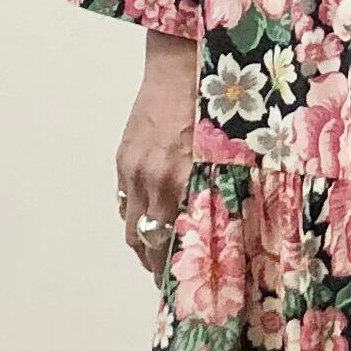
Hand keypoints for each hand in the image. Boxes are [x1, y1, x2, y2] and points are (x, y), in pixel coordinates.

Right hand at [115, 32, 198, 282]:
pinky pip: (125, 197)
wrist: (182, 64)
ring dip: (142, 242)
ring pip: (131, 222)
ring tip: (155, 254)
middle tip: (167, 278)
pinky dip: (135, 213)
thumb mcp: (226, 155)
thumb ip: (216, 192)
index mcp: (183, 181)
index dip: (172, 269)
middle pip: (145, 239)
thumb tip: (219, 225)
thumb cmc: (216, 106)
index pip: (170, 242)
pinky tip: (148, 218)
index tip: (179, 286)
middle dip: (155, 263)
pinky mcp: (124, 156)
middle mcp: (154, 179)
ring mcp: (135, 168)